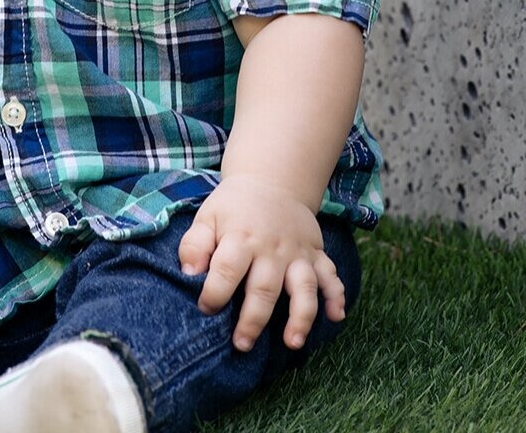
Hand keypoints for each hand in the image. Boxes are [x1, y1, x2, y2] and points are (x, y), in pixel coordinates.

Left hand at [177, 174, 345, 352]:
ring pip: (303, 287)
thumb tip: (188, 274)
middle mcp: (271, 248)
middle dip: (254, 319)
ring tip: (293, 342)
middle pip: (264, 287)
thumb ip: (195, 244)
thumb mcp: (207, 216)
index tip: (206, 310)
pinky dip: (337, 296)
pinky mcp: (316, 254)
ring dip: (301, 316)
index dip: (214, 293)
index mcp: (240, 237)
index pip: (227, 269)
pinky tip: (336, 316)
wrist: (271, 181)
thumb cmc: (234, 207)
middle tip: (242, 344)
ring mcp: (297, 252)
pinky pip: (331, 275)